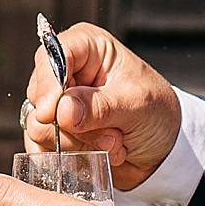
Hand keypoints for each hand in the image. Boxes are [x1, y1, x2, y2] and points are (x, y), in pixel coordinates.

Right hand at [16, 22, 182, 193]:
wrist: (164, 150)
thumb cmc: (157, 113)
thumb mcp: (136, 104)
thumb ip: (99, 107)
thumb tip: (61, 112)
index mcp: (87, 47)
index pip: (51, 56)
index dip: (48, 84)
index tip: (52, 114)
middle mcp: (67, 72)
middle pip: (40, 96)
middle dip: (73, 123)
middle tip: (111, 133)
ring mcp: (58, 105)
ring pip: (39, 127)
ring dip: (80, 143)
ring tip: (113, 142)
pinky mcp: (56, 134)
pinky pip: (43, 149)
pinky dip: (73, 158)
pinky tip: (100, 154)